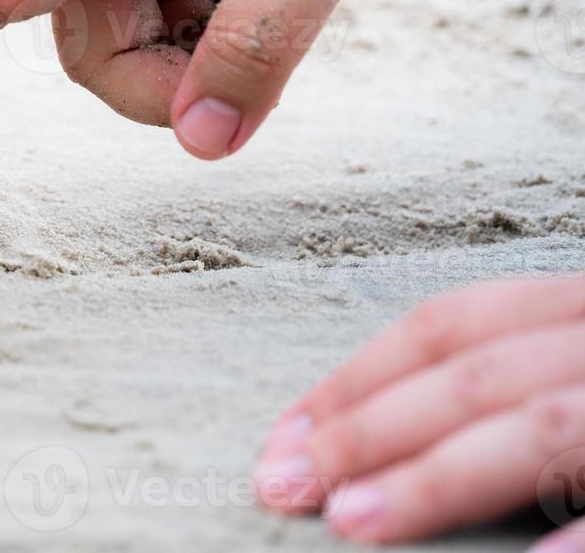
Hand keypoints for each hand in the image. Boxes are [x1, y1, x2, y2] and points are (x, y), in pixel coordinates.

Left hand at [255, 275, 584, 547]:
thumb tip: (375, 435)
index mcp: (577, 309)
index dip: (356, 379)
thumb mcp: (574, 360)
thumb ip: (503, 382)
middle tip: (284, 484)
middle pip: (473, 377)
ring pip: (536, 428)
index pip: (448, 328)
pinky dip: (567, 543)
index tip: (283, 435)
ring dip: (433, 480)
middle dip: (366, 430)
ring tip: (351, 521)